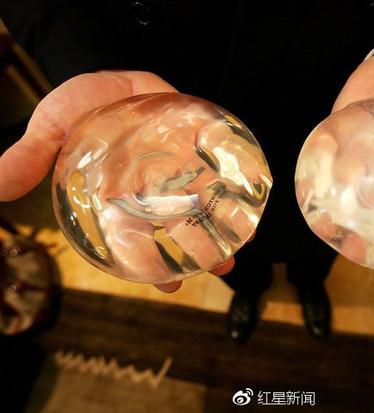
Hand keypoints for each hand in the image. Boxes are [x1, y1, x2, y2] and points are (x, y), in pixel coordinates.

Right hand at [0, 70, 234, 289]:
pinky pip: (218, 170)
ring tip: (238, 248)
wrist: (114, 75)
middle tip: (219, 268)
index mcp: (119, 197)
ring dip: (220, 226)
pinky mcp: (197, 148)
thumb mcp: (53, 125)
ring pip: (202, 205)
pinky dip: (232, 187)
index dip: (150, 265)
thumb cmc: (82, 104)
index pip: (136, 240)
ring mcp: (179, 170)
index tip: (166, 285)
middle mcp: (153, 189)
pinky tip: (247, 204)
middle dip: (197, 252)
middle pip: (178, 228)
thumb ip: (32, 155)